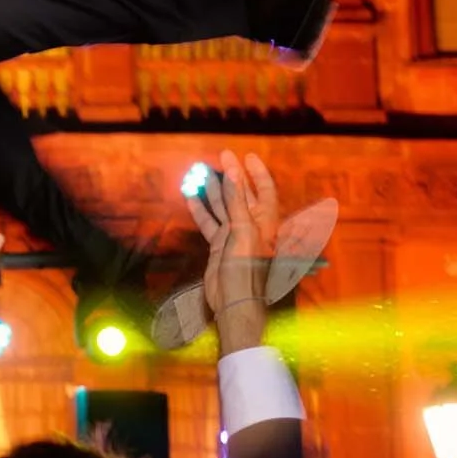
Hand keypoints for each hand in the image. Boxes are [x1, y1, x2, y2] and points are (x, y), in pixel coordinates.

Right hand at [186, 149, 274, 353]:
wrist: (234, 301)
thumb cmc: (246, 269)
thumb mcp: (243, 231)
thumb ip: (236, 202)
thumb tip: (233, 174)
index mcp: (265, 221)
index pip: (264, 190)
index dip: (257, 172)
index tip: (246, 156)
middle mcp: (252, 225)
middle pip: (242, 194)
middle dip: (232, 175)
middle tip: (221, 156)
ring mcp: (235, 235)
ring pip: (223, 206)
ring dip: (213, 190)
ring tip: (201, 171)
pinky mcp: (220, 245)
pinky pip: (209, 223)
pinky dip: (201, 210)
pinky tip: (190, 197)